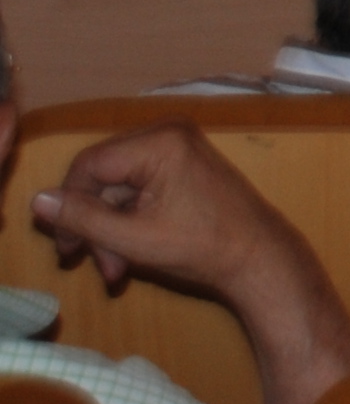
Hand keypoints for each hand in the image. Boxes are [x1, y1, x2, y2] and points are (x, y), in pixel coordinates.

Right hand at [33, 123, 292, 299]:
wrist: (258, 256)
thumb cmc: (201, 247)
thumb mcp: (132, 239)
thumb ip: (83, 218)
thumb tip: (37, 199)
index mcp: (160, 141)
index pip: (89, 165)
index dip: (68, 206)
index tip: (67, 247)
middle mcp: (169, 132)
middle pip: (103, 176)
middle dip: (93, 224)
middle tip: (84, 262)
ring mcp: (179, 146)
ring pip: (118, 187)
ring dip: (110, 230)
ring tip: (115, 271)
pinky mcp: (183, 164)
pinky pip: (139, 188)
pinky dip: (129, 221)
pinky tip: (128, 256)